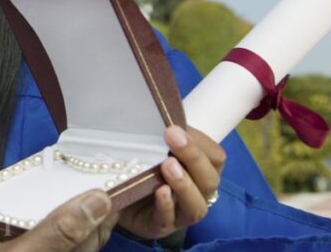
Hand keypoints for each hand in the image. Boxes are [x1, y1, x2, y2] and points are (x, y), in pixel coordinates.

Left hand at [117, 125, 225, 240]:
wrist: (114, 193)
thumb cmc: (141, 163)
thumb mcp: (152, 144)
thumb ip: (163, 131)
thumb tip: (163, 104)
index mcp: (199, 170)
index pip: (215, 157)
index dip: (200, 143)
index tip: (176, 126)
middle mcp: (197, 193)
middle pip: (209, 179)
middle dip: (193, 157)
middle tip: (173, 137)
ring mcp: (180, 213)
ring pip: (196, 205)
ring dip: (185, 184)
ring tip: (168, 165)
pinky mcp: (159, 227)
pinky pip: (168, 220)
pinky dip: (166, 206)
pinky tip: (160, 191)